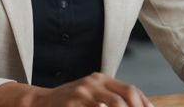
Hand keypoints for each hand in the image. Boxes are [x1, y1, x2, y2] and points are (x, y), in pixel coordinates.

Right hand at [30, 72, 153, 106]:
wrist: (40, 102)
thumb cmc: (70, 101)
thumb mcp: (91, 93)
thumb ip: (110, 97)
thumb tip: (139, 106)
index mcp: (101, 79)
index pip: (129, 90)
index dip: (143, 103)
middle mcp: (93, 83)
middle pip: (123, 98)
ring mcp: (82, 93)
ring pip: (113, 105)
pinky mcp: (72, 103)